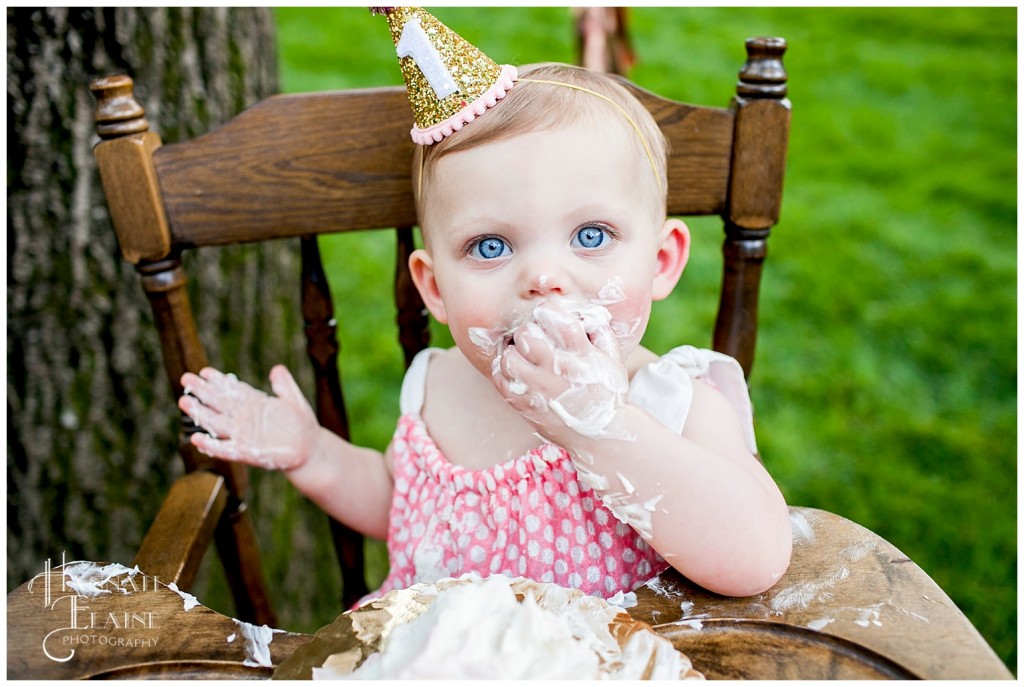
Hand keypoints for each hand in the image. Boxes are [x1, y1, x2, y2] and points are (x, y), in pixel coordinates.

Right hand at [177, 365, 319, 470]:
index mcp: (254, 404)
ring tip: (184, 401)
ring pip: (217, 423)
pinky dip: (211, 445)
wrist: (310, 450)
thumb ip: (284, 385)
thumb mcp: (294, 400)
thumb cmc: (301, 425)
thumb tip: (277, 368)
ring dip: (201, 414)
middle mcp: (244, 419)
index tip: (204, 372)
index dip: (219, 381)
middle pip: (220, 403)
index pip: (232, 390)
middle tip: (186, 379)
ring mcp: (243, 435)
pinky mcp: (246, 452)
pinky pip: (225, 449)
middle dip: (203, 392)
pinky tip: (196, 439)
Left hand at [492, 300, 628, 441]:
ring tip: (524, 356)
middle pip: (527, 335)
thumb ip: (602, 333)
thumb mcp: (613, 361)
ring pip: (509, 357)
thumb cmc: (606, 394)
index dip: (549, 311)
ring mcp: (537, 390)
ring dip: (514, 352)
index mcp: (581, 356)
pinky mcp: (523, 405)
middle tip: (534, 338)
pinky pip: (500, 379)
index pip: (558, 321)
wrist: (599, 436)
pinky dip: (504, 371)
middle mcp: (556, 371)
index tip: (548, 315)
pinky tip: (517, 372)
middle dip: (529, 330)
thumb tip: (587, 313)